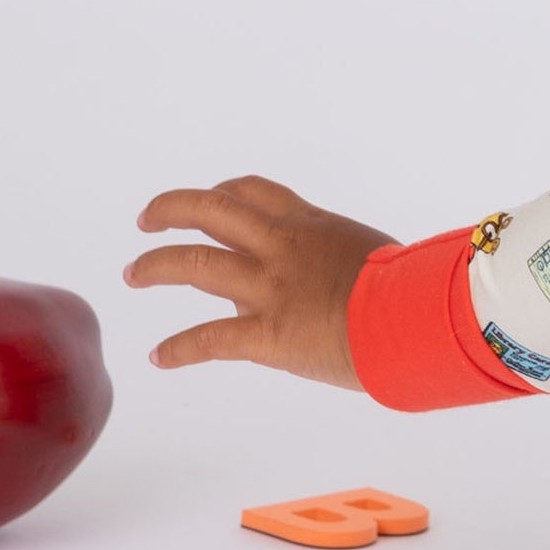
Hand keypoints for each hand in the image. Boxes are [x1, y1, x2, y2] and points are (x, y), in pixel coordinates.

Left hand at [126, 176, 393, 388]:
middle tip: (147, 219)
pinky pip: (209, 338)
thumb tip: (333, 283)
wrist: (415, 317)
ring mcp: (270, 287)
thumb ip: (341, 261)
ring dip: (157, 265)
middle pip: (211, 210)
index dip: (222, 193)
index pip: (253, 194)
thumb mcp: (372, 255)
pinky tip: (159, 357)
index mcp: (310, 226)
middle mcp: (282, 246)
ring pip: (195, 263)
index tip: (208, 199)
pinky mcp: (266, 333)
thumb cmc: (413, 289)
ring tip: (134, 272)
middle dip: (173, 210)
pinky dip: (179, 348)